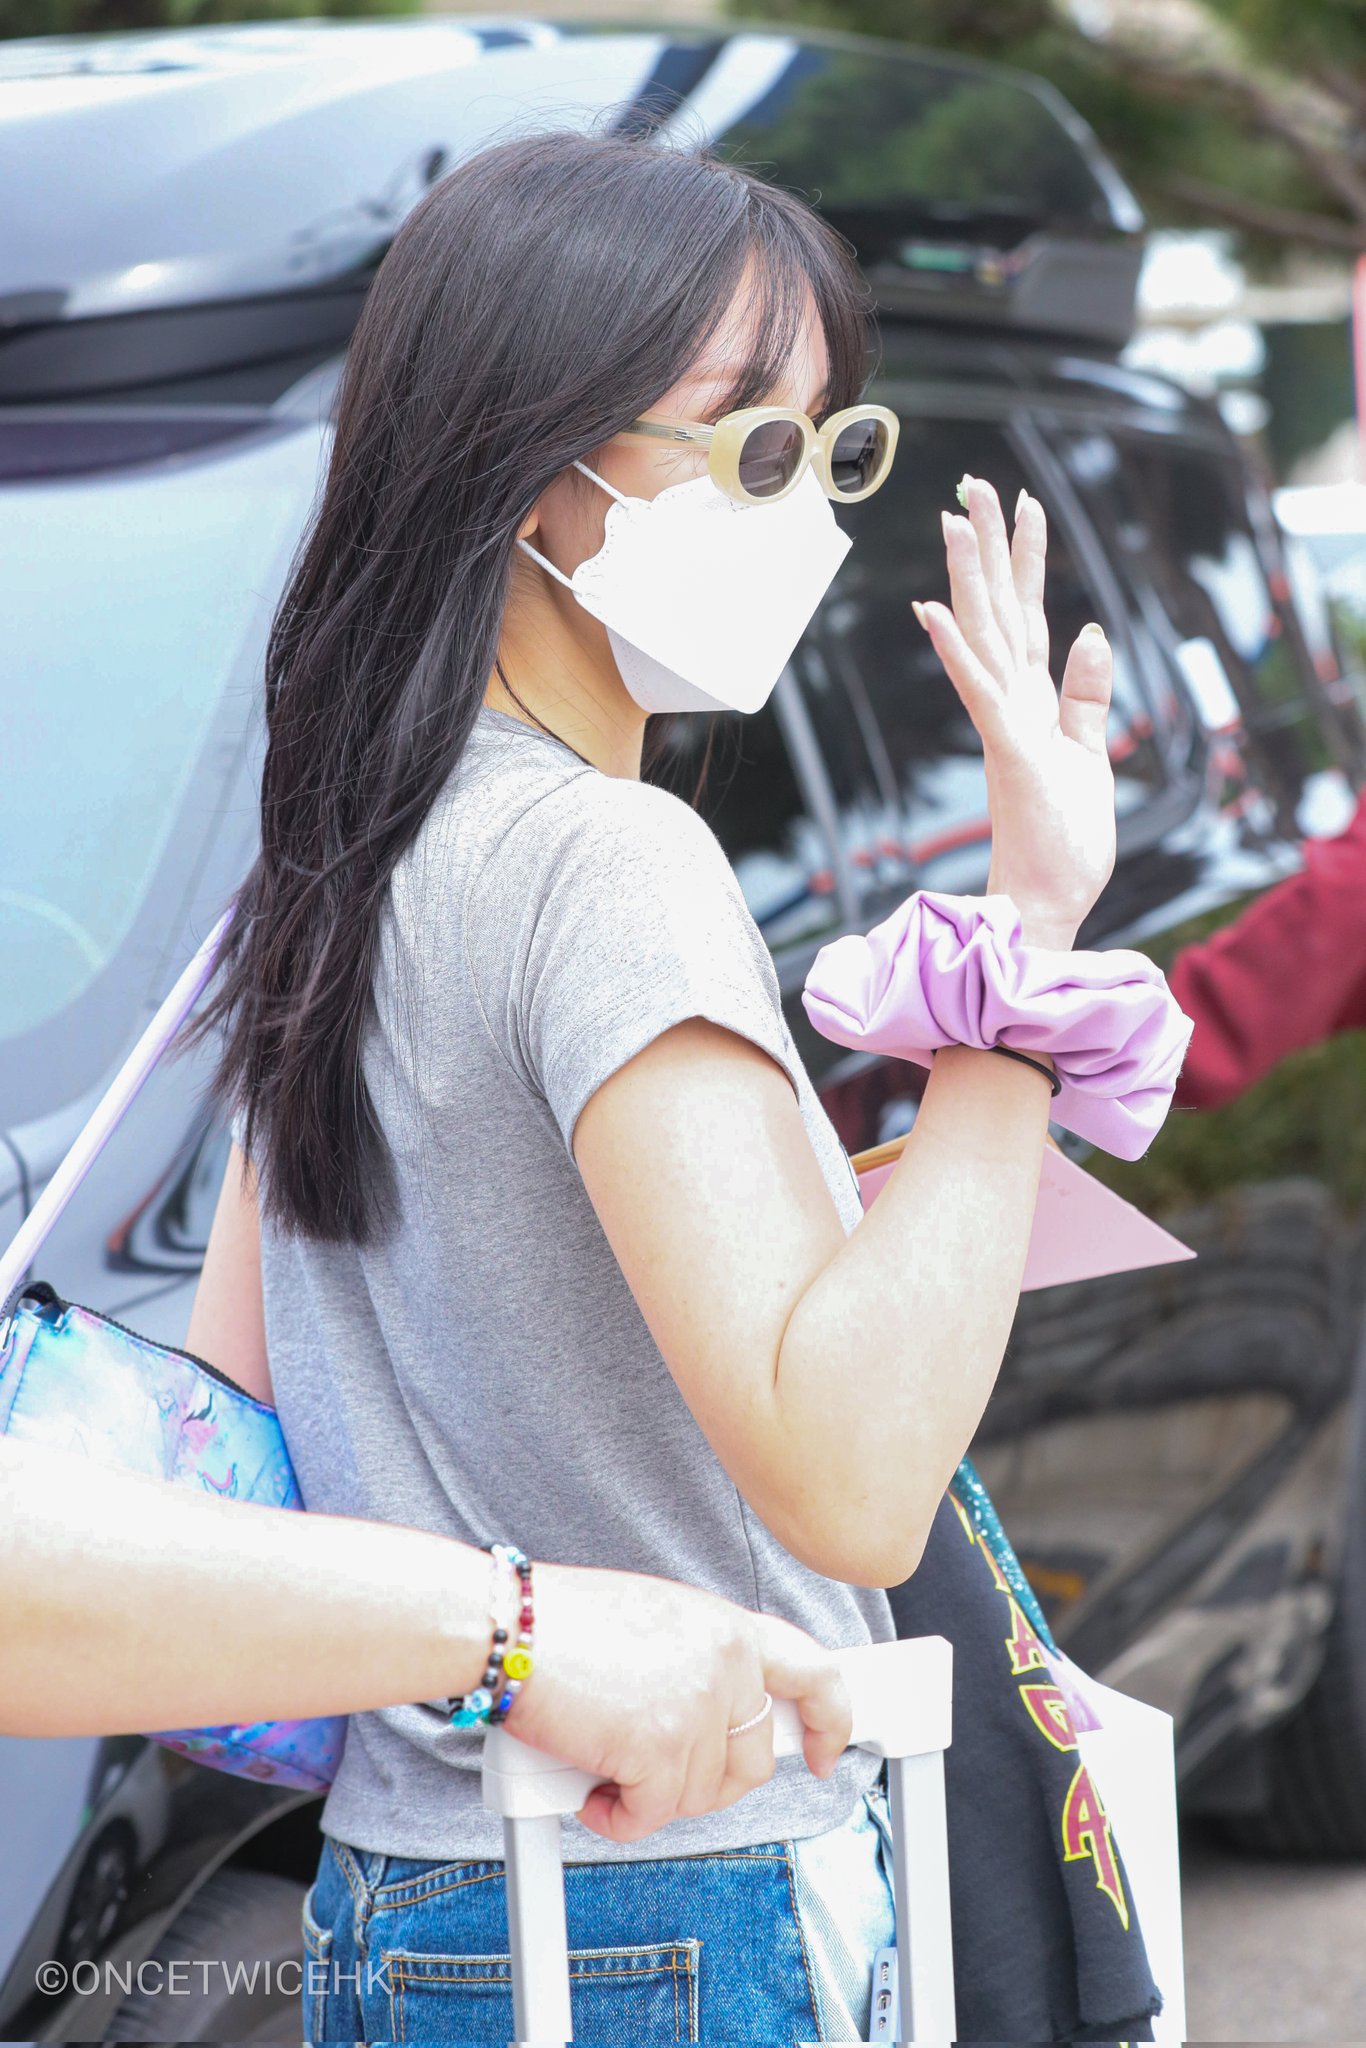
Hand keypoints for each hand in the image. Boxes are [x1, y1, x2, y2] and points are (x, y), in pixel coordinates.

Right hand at [504, 1564, 850, 1844]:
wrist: (509, 1626)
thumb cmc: (560, 1623)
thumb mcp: (655, 1620)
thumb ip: (695, 1660)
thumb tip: (708, 1718)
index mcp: (726, 1626)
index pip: (813, 1671)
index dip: (829, 1719)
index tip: (823, 1752)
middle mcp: (725, 1663)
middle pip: (751, 1760)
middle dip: (707, 1783)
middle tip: (658, 1775)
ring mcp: (698, 1706)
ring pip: (698, 1794)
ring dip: (651, 1796)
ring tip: (606, 1765)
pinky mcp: (661, 1749)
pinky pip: (651, 1816)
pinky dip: (617, 1818)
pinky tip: (592, 1793)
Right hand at [913, 475, 1116, 948]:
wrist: (1046, 901)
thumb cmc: (1064, 840)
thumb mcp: (1090, 755)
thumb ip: (1086, 695)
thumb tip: (1090, 631)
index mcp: (1032, 702)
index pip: (1028, 616)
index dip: (1025, 560)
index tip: (1022, 504)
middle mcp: (1012, 704)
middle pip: (999, 610)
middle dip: (989, 546)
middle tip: (974, 484)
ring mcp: (1005, 725)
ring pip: (985, 636)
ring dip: (967, 579)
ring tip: (954, 521)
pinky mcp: (1009, 751)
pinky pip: (980, 692)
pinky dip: (956, 651)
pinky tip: (933, 612)